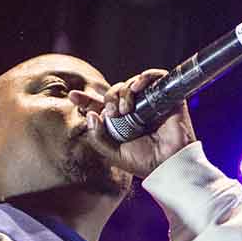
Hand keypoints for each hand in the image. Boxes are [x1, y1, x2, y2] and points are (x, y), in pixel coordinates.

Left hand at [68, 70, 196, 179]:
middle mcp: (134, 110)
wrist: (168, 164)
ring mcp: (149, 102)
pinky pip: (154, 76)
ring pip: (130, 83)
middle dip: (108, 98)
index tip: (73, 97)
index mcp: (121, 123)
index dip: (86, 100)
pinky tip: (136, 88)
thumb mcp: (114, 154)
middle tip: (112, 113)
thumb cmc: (144, 162)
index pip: (100, 106)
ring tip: (125, 110)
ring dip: (123, 92)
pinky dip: (143, 77)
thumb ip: (98, 138)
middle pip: (114, 91)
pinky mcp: (166, 96)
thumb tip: (90, 115)